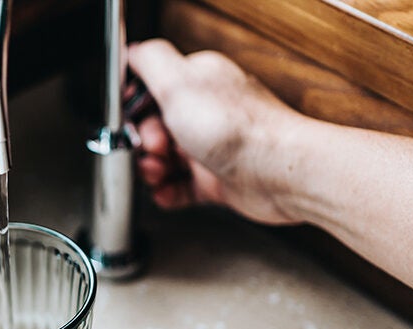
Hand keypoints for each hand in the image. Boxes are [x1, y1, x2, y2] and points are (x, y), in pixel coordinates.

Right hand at [129, 39, 304, 224]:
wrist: (278, 173)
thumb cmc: (239, 130)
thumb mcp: (179, 82)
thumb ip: (150, 60)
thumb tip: (134, 51)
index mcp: (200, 83)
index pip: (154, 90)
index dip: (138, 108)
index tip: (135, 119)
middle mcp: (208, 113)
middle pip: (156, 127)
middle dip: (145, 143)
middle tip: (154, 149)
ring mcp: (213, 148)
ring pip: (167, 159)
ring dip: (152, 169)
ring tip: (157, 174)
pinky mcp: (218, 180)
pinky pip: (182, 187)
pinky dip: (168, 192)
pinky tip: (164, 192)